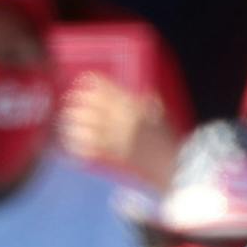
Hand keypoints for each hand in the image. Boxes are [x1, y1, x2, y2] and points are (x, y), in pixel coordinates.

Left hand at [57, 73, 178, 188]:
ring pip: (84, 124)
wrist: (176, 167)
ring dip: (74, 121)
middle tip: (70, 100)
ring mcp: (116, 137)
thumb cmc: (169, 141)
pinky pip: (87, 147)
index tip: (84, 79)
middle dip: (78, 101)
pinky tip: (73, 141)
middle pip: (91, 104)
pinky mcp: (112, 155)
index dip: (93, 81)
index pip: (109, 88)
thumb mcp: (160, 116)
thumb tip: (140, 96)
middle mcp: (124, 118)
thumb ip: (147, 104)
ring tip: (70, 120)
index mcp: (136, 106)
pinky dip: (77, 144)